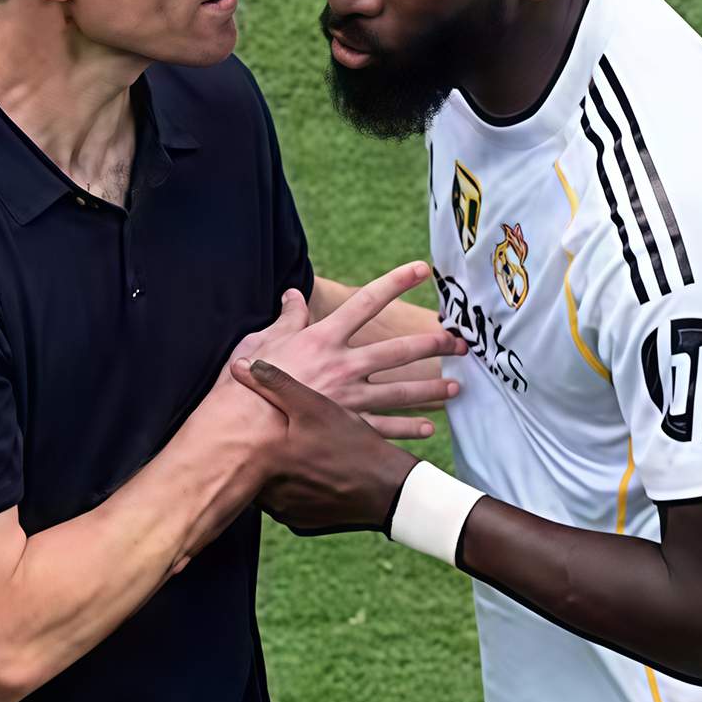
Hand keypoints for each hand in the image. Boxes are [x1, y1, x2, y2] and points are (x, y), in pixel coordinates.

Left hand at [231, 358, 420, 535]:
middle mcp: (268, 491)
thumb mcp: (314, 407)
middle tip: (269, 437)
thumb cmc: (350, 443)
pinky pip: (286, 505)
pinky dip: (292, 491)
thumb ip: (275, 384)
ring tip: (290, 454)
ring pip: (266, 488)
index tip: (238, 423)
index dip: (237, 432)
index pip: (234, 447)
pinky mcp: (299, 524)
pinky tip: (307, 476)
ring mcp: (283, 511)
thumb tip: (240, 365)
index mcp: (265, 459)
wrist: (386, 490)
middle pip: (249, 469)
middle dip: (256, 454)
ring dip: (273, 473)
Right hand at [238, 263, 466, 439]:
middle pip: (399, 350)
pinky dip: (407, 428)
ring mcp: (349, 399)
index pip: (366, 302)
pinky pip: (384, 428)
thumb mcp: (260, 340)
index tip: (422, 269)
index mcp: (323, 338)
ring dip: (431, 389)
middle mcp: (343, 365)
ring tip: (455, 387)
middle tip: (460, 343)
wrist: (241, 431)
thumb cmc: (242, 384)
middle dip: (433, 344)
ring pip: (401, 390)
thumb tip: (293, 295)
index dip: (395, 282)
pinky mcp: (346, 428)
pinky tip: (427, 428)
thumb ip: (286, 318)